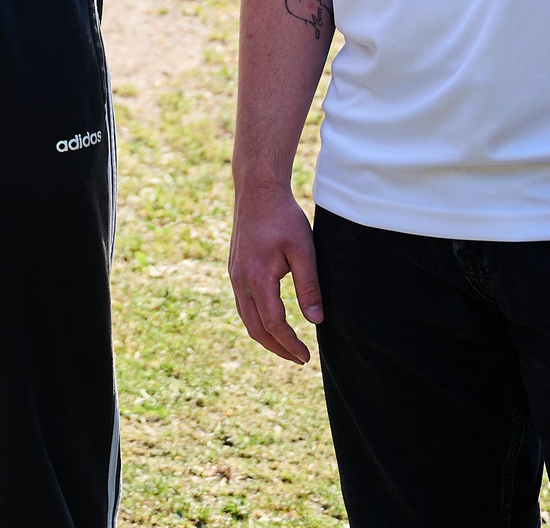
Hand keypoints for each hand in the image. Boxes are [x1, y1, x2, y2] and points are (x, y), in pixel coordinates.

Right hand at [228, 182, 323, 364]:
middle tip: (298, 358)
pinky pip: (243, 304)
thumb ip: (309, 287)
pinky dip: (257, 319)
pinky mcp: (234, 269)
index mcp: (258, 279)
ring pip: (246, 318)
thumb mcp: (304, 251)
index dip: (290, 344)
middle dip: (276, 348)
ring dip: (265, 336)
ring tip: (286, 345)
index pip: (273, 324)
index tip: (306, 357)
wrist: (257, 190)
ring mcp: (234, 275)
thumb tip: (315, 321)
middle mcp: (240, 281)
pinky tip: (272, 319)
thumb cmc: (284, 218)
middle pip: (255, 328)